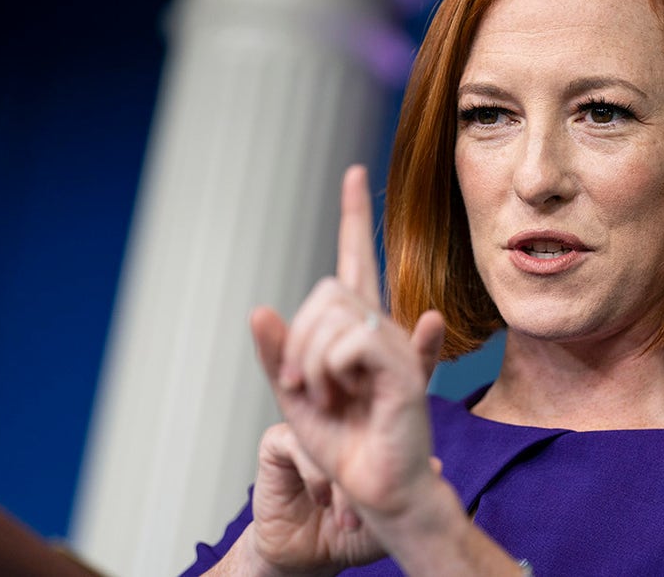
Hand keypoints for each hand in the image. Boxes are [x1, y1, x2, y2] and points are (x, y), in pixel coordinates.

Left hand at [246, 165, 445, 573]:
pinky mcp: (404, 369)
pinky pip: (350, 340)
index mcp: (358, 331)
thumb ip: (278, 353)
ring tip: (326, 399)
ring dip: (310, 362)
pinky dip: (329, 371)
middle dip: (298, 337)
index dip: (354, 216)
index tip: (353, 173)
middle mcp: (382, 329)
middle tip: (300, 385)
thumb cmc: (343, 446)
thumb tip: (259, 308)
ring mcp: (397, 346)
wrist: (375, 491)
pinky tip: (346, 397)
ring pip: (333, 312)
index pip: (356, 260)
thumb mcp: (293, 395)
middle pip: (326, 289)